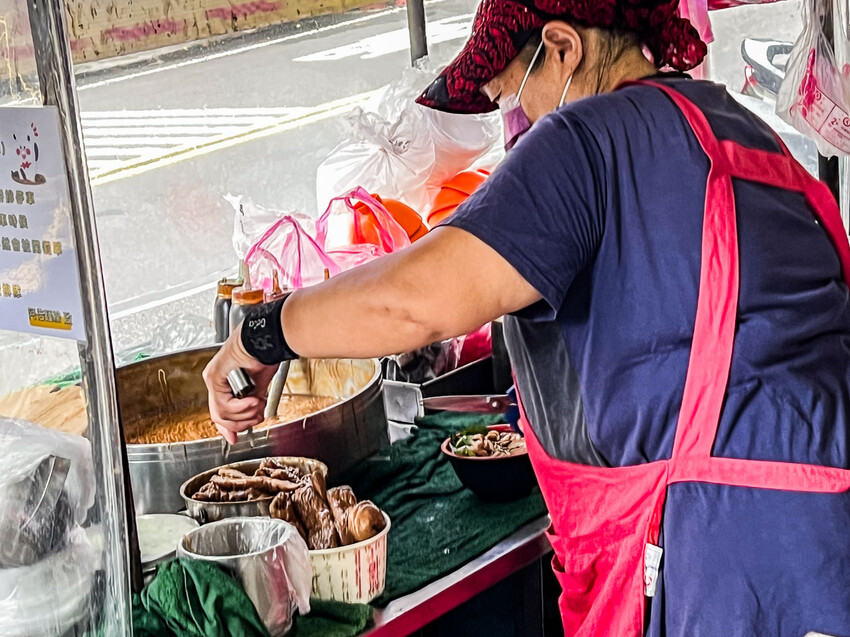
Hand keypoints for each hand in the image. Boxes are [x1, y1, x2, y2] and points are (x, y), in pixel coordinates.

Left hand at [203, 322, 279, 443]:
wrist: (264, 341)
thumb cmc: (264, 357)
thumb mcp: (259, 390)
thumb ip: (251, 407)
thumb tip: (251, 423)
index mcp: (224, 385)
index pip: (220, 413)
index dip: (228, 429)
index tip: (235, 438)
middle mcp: (215, 382)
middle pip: (220, 417)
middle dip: (242, 422)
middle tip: (257, 415)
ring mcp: (212, 379)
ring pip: (223, 414)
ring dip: (245, 413)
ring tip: (258, 403)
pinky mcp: (213, 377)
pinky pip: (225, 404)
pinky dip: (241, 406)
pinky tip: (253, 399)